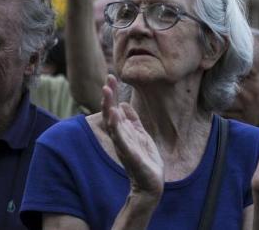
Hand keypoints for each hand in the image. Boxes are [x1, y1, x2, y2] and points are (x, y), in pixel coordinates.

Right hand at [102, 75, 162, 195]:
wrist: (151, 182)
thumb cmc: (144, 159)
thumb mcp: (140, 134)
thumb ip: (133, 120)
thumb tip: (123, 104)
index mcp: (122, 130)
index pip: (114, 108)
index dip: (112, 93)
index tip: (111, 76)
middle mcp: (119, 136)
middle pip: (110, 113)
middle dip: (108, 96)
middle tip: (107, 79)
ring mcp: (123, 145)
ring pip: (112, 123)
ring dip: (108, 107)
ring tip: (107, 91)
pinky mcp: (129, 154)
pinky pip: (121, 138)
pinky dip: (117, 126)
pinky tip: (115, 113)